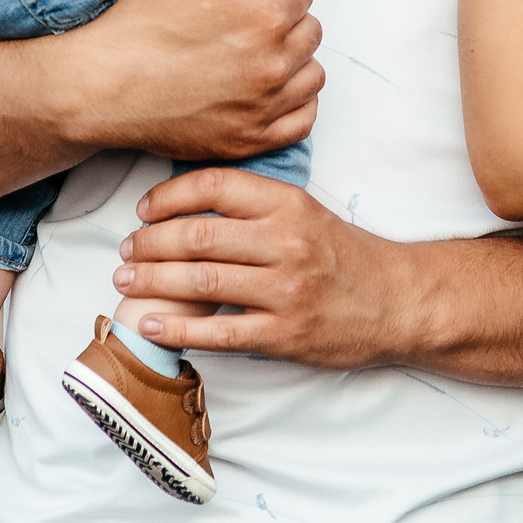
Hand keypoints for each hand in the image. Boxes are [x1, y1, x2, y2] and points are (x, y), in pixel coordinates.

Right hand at [63, 0, 322, 160]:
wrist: (103, 87)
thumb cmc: (136, 26)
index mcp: (263, 17)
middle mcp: (272, 63)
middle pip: (311, 32)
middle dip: (287, 20)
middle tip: (253, 21)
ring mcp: (264, 106)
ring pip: (312, 75)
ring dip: (295, 61)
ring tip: (262, 54)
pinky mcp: (252, 139)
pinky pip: (302, 120)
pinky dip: (294, 103)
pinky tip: (269, 91)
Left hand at [110, 170, 415, 367]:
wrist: (397, 302)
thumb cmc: (343, 255)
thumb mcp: (307, 212)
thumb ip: (256, 205)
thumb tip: (189, 202)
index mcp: (289, 204)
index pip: (215, 187)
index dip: (169, 196)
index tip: (144, 209)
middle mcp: (286, 243)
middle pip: (198, 236)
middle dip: (149, 242)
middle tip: (125, 248)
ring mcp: (285, 291)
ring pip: (200, 281)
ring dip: (152, 281)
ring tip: (125, 280)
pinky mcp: (284, 335)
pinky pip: (218, 332)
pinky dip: (177, 329)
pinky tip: (150, 325)